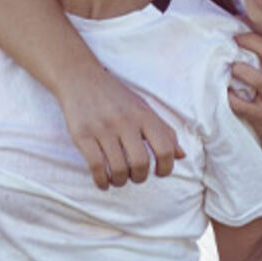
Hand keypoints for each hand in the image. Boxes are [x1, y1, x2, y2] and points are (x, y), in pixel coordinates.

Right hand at [59, 66, 183, 188]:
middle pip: (140, 163)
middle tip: (135, 177)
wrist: (80, 78)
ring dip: (120, 181)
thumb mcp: (143, 107)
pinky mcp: (82, 134)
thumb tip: (181, 156)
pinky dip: (101, 181)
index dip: (166, 168)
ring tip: (118, 179)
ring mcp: (102, 128)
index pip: (164, 149)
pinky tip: (103, 182)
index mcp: (144, 115)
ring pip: (118, 168)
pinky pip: (96, 166)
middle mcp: (125, 121)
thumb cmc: (115, 96)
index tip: (159, 173)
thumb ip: (164, 131)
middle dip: (140, 177)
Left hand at [227, 31, 261, 154]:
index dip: (259, 24)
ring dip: (240, 70)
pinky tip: (226, 94)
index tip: (240, 18)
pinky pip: (243, 106)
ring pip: (257, 79)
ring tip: (232, 68)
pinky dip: (231, 99)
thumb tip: (249, 36)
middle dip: (249, 40)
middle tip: (233, 39)